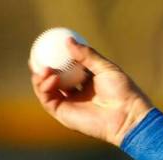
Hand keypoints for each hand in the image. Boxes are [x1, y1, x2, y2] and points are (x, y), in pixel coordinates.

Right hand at [30, 37, 153, 145]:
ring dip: (41, 78)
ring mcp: (70, 105)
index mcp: (88, 84)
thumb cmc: (122, 92)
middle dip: (41, 70)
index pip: (67, 71)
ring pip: (46, 90)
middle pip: (53, 81)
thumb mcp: (106, 68)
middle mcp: (77, 95)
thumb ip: (87, 55)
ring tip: (45, 68)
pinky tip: (52, 78)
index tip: (46, 47)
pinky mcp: (64, 115)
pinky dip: (45, 88)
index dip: (55, 60)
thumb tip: (68, 40)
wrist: (127, 115)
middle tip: (35, 57)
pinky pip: (48, 100)